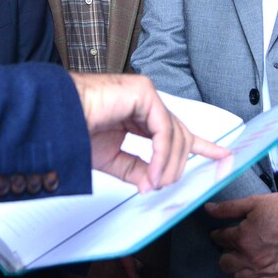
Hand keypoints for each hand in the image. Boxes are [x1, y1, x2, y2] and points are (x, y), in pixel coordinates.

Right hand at [71, 72, 227, 192]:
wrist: (55, 119)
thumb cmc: (75, 131)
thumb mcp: (113, 159)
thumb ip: (137, 169)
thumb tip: (155, 183)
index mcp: (139, 115)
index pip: (176, 130)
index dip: (203, 144)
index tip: (222, 156)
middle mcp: (145, 103)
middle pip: (178, 135)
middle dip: (179, 164)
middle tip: (166, 185)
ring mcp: (145, 95)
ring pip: (174, 133)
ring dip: (170, 164)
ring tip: (157, 182)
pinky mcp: (142, 92)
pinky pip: (163, 129)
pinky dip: (162, 154)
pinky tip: (155, 171)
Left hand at [207, 193, 277, 277]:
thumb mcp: (253, 203)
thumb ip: (228, 209)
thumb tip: (208, 209)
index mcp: (242, 238)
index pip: (220, 239)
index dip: (218, 234)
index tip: (219, 233)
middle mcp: (251, 257)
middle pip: (225, 263)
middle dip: (224, 253)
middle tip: (229, 246)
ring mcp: (264, 270)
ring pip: (239, 277)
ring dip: (237, 267)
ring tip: (241, 257)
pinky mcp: (277, 276)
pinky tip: (254, 268)